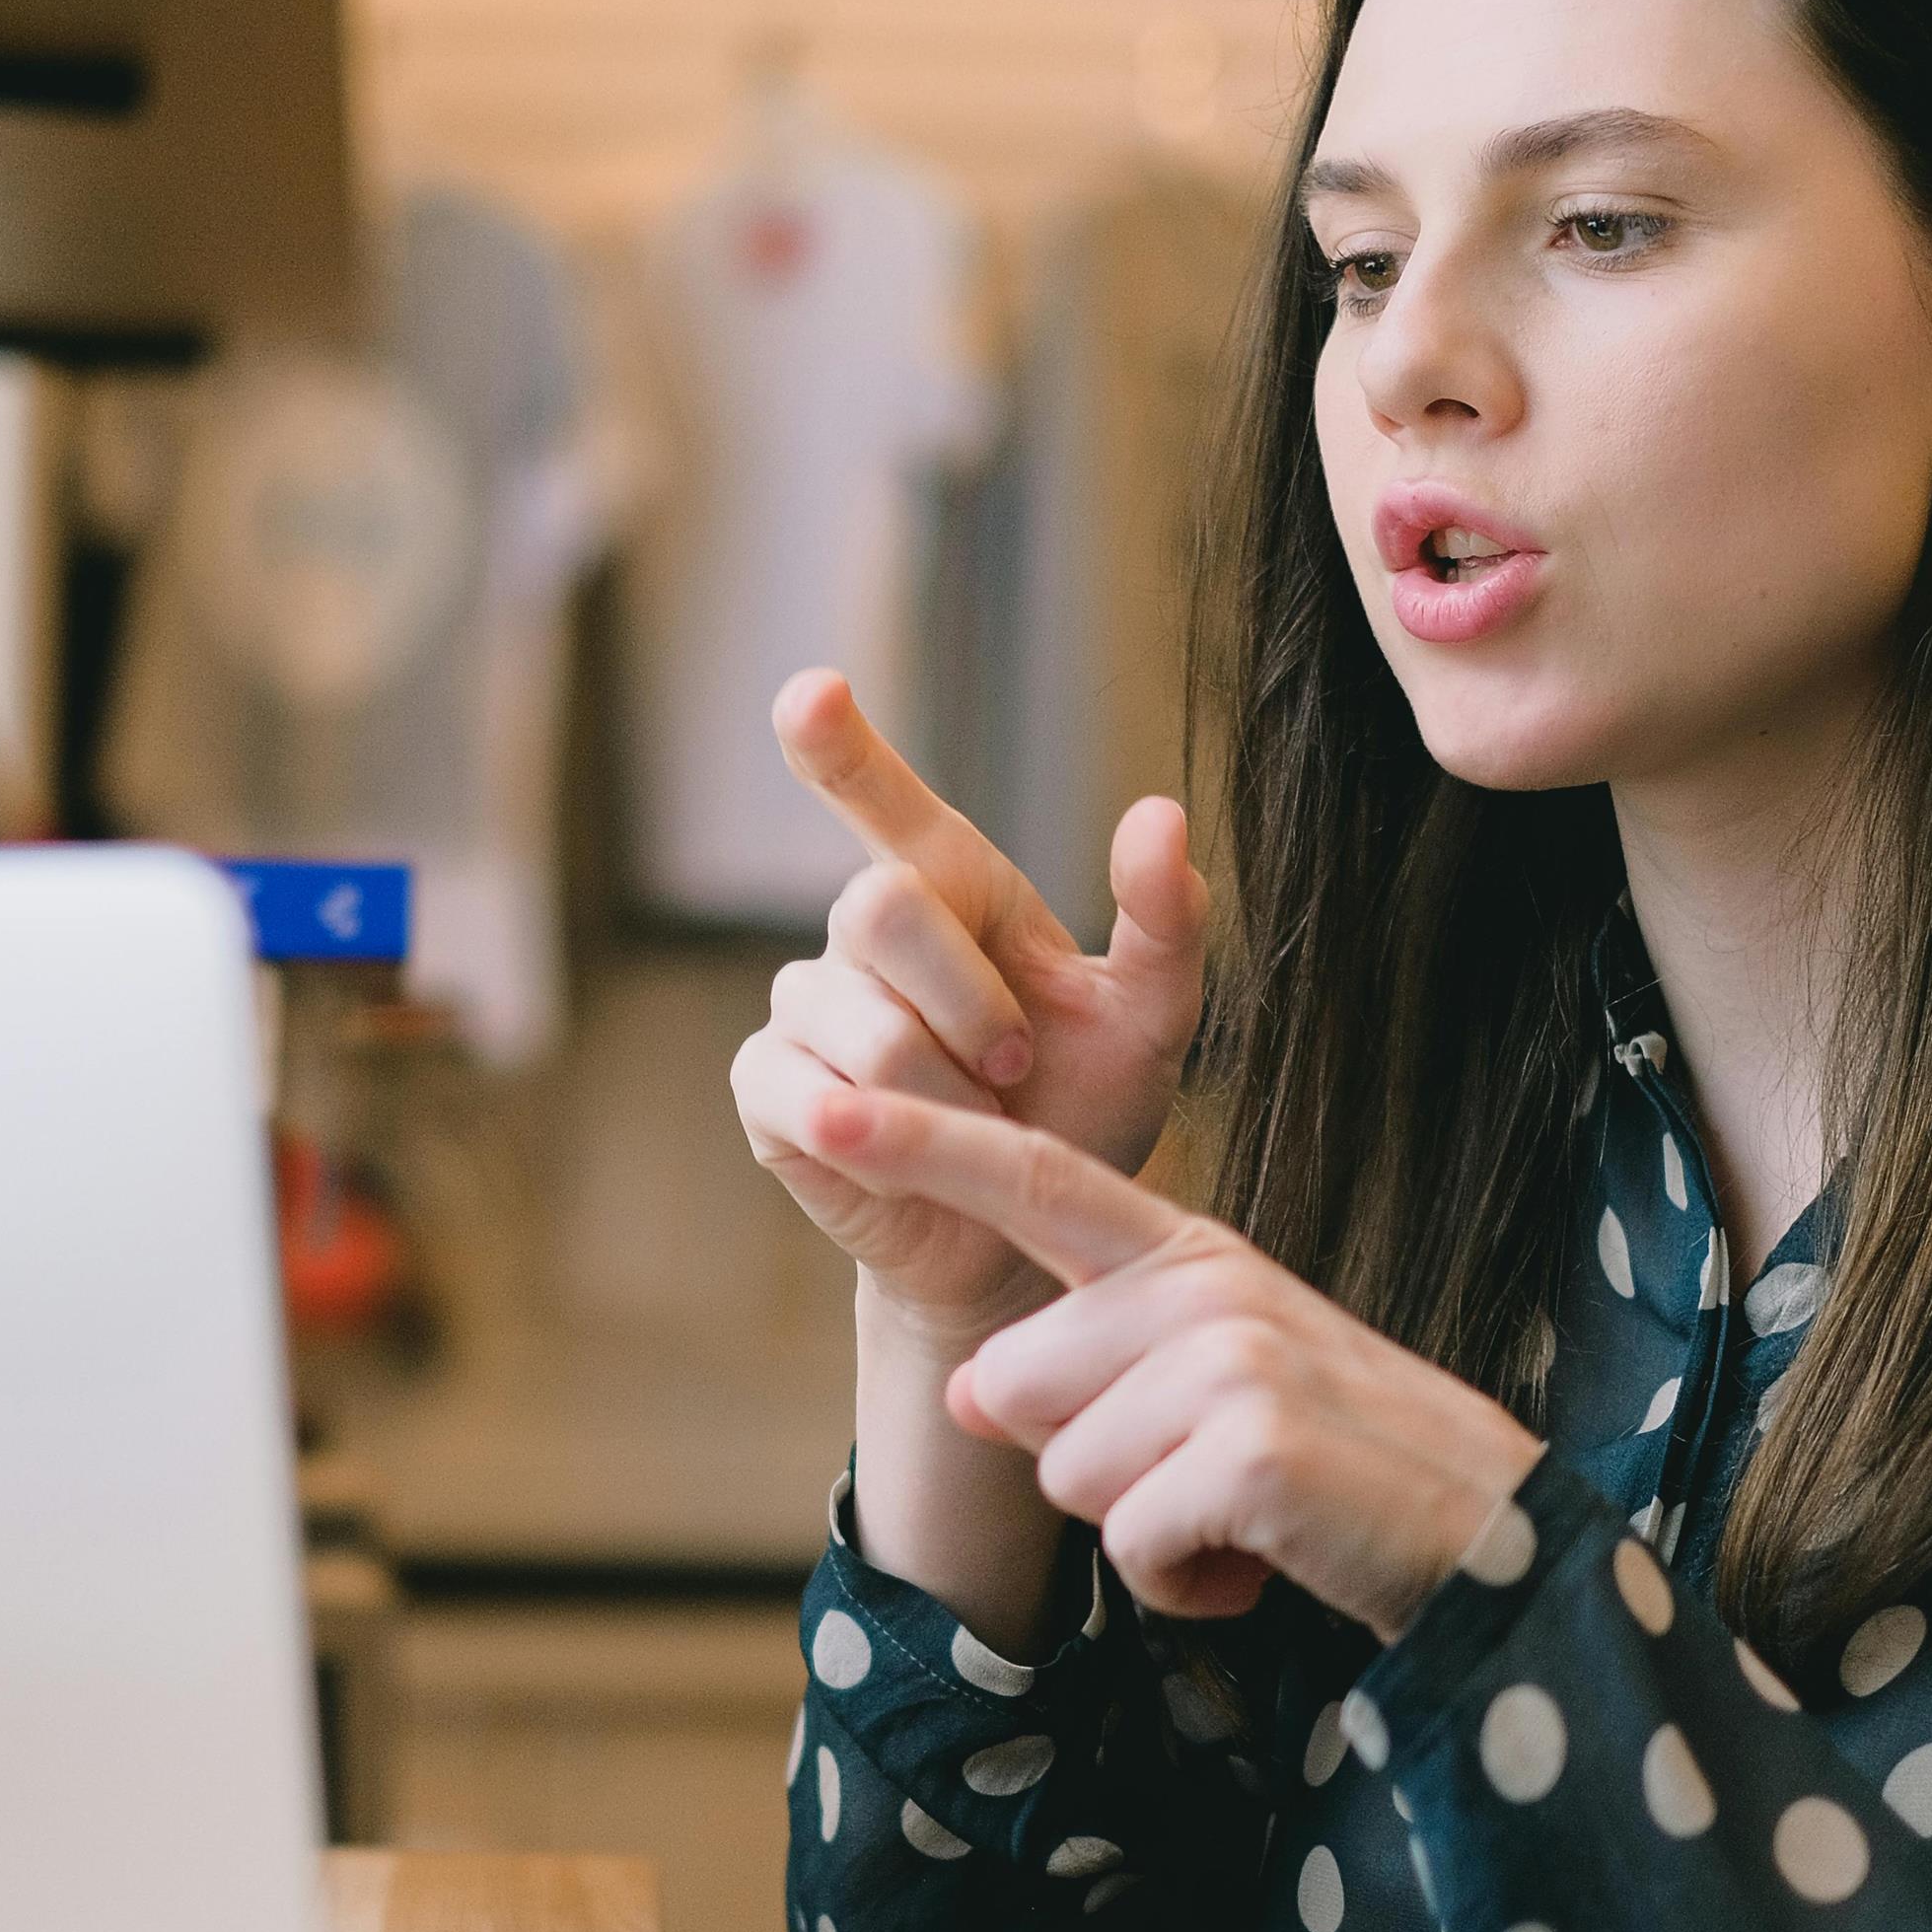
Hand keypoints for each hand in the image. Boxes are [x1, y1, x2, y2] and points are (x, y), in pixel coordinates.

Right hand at [731, 670, 1207, 1340]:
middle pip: (879, 907)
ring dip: (944, 1091)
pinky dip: (876, 1132)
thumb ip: (1164, 920)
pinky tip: (902, 1152)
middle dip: (966, 1000)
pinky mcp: (766, 1088)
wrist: (1025, 1239)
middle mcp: (863, 932)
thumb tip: (1158, 811)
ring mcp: (804, 1006)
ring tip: (973, 1127)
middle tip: (1016, 1069)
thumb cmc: (1082, 1112)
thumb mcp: (1148, 1020)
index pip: (880, 799)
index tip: (811, 692)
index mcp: (951, 889)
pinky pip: (806, 1089)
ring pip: (862, 1023)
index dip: (839, 745)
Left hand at [793, 1079, 1548, 1638]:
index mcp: (1189, 1255)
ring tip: (1242, 1515)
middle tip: (1204, 1477)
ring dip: (1143, 1532)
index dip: (923, 1146)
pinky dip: (1186, 1583)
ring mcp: (1230, 1360)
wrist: (1488, 1540)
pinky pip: (1131, 1544)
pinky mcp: (1250, 1448)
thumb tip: (963, 1388)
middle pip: (1011, 1387)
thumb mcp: (1204, 1395)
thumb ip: (1085, 1370)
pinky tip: (1259, 1557)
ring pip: (1066, 1475)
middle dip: (1083, 1466)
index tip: (822, 1107)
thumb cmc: (1334, 1467)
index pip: (1035, 1183)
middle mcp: (1203, 1286)